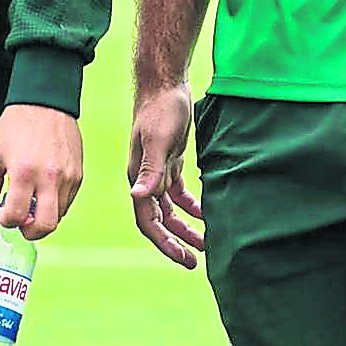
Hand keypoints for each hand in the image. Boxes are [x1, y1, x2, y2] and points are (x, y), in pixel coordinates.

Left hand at [0, 104, 83, 240]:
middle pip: (45, 226)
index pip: (16, 216)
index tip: (3, 213)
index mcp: (23, 172)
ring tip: (32, 201)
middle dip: (30, 232)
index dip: (6, 221)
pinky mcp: (79, 174)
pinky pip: (68, 201)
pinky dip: (55, 204)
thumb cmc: (15, 127)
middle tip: (21, 223)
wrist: (45, 102)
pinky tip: (44, 190)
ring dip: (43, 216)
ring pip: (59, 216)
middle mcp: (49, 177)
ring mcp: (68, 176)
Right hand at [126, 81, 204, 267]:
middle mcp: (145, 178)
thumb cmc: (160, 109)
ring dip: (185, 226)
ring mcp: (158, 169)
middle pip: (159, 220)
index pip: (148, 220)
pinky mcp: (171, 160)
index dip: (164, 242)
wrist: (164, 83)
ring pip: (171, 209)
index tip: (183, 258)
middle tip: (195, 262)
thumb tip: (138, 197)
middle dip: (175, 242)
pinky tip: (207, 215)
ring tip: (206, 244)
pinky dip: (192, 205)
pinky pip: (179, 192)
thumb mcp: (158, 139)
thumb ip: (151, 169)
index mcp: (139, 177)